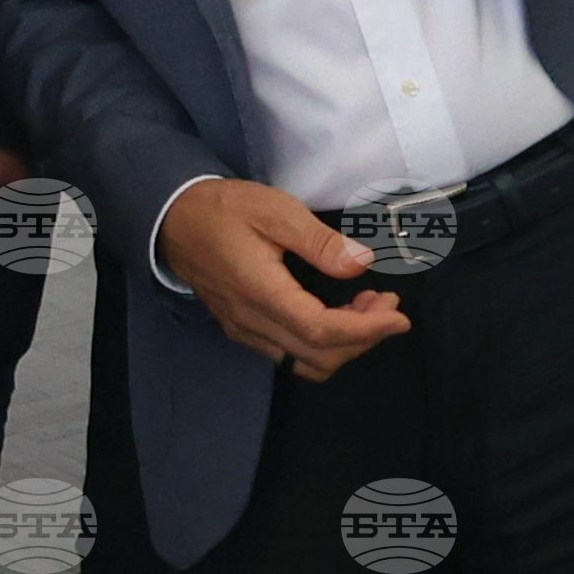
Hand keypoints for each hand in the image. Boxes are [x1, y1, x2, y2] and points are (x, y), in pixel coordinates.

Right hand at [155, 178, 413, 379]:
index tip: (399, 316)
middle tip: (387, 303)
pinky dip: (324, 345)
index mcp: (260, 292)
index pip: (321, 332)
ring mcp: (245, 330)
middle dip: (364, 337)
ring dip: (346, 345)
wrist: (174, 219)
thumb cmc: (224, 209)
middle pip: (319, 357)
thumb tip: (361, 265)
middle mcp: (251, 321)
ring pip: (306, 364)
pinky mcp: (243, 329)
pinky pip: (291, 355)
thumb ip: (319, 241)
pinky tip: (337, 314)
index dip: (367, 330)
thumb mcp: (275, 210)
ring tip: (366, 308)